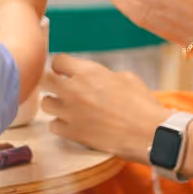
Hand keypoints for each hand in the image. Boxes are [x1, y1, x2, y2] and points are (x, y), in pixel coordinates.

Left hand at [41, 53, 169, 163]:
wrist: (148, 133)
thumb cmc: (142, 104)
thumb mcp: (126, 78)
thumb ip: (104, 75)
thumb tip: (97, 79)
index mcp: (88, 72)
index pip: (58, 61)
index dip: (62, 66)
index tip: (66, 72)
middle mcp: (74, 90)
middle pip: (44, 80)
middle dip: (52, 83)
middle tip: (62, 89)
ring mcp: (70, 112)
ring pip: (46, 104)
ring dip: (55, 105)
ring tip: (67, 108)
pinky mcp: (72, 133)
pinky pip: (53, 126)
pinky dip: (60, 125)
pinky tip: (72, 124)